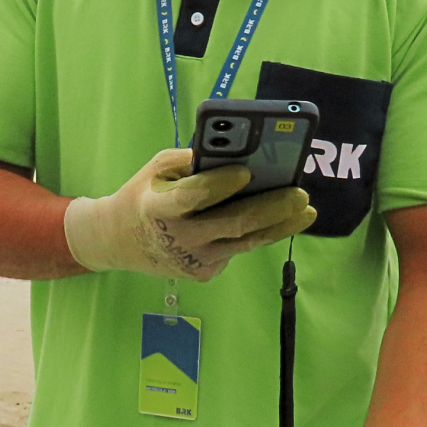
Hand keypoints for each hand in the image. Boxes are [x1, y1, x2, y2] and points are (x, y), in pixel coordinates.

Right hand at [63, 148, 315, 281]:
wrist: (120, 241)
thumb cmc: (146, 193)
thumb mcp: (158, 168)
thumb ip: (192, 160)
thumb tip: (239, 153)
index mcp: (157, 206)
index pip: (192, 196)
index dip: (219, 185)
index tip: (247, 171)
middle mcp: (177, 238)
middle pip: (231, 224)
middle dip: (270, 207)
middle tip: (300, 193)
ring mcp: (192, 260)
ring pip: (244, 243)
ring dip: (280, 225)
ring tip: (306, 210)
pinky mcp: (204, 273)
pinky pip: (237, 250)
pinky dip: (259, 233)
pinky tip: (279, 220)